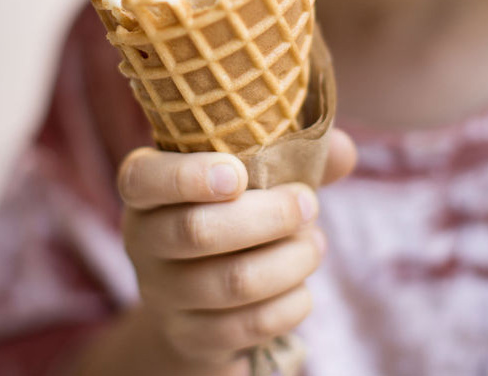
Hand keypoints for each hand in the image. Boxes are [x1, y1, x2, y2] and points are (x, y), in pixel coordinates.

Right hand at [117, 129, 356, 374]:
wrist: (202, 296)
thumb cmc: (235, 211)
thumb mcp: (254, 174)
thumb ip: (297, 153)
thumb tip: (346, 151)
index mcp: (147, 188)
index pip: (143, 179)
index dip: (188, 175)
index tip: (239, 174)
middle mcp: (142, 240)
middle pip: (198, 230)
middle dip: (270, 216)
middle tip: (309, 204)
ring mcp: (162, 293)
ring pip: (232, 281)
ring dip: (290, 260)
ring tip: (315, 243)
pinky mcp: (191, 337)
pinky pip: (248, 325)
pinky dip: (289, 303)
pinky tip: (302, 286)